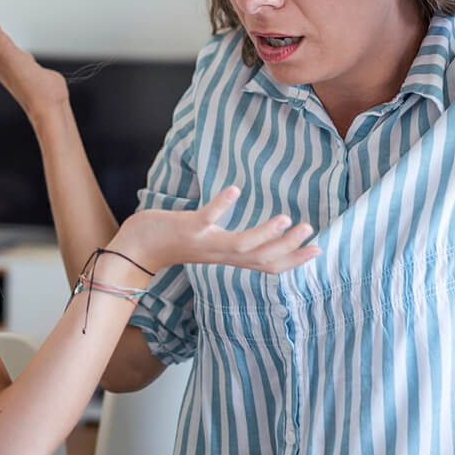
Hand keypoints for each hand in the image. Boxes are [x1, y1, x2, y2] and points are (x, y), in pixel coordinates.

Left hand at [114, 186, 320, 274]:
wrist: (135, 249)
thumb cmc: (171, 241)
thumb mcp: (207, 243)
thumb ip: (229, 242)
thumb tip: (250, 241)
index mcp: (227, 256)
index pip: (267, 265)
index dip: (293, 260)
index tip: (319, 250)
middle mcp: (219, 254)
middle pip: (261, 259)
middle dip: (288, 248)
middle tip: (310, 230)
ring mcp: (204, 242)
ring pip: (242, 246)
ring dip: (265, 234)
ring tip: (286, 217)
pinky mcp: (187, 228)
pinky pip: (208, 218)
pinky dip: (222, 205)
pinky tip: (236, 189)